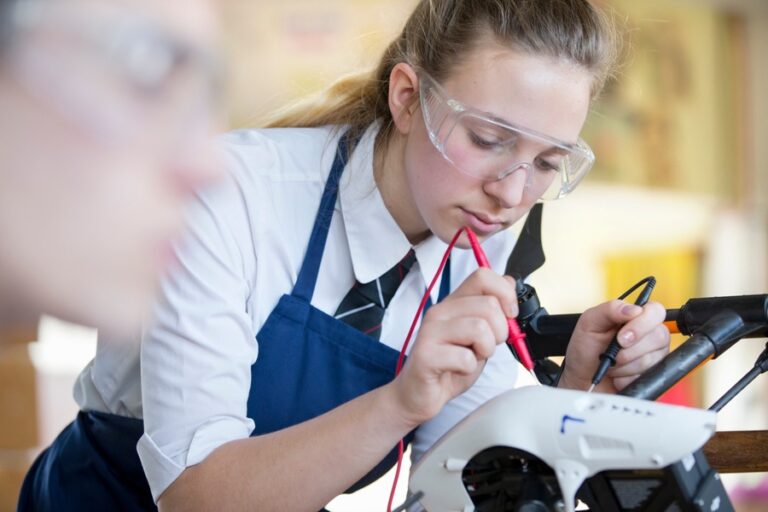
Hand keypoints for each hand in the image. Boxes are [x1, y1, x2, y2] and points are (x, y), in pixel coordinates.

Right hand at [390, 268, 517, 426]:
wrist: (418, 394)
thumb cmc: (449, 366)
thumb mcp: (479, 336)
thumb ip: (492, 311)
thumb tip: (510, 283)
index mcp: (454, 303)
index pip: (483, 276)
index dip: (505, 294)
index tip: (509, 315)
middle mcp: (440, 311)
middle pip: (488, 305)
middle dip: (500, 332)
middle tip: (485, 347)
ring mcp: (430, 331)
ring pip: (479, 328)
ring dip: (485, 350)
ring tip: (472, 357)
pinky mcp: (426, 354)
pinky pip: (465, 357)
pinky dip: (469, 368)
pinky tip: (457, 369)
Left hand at [559, 299, 669, 392]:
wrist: (582, 377)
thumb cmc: (587, 347)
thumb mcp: (590, 322)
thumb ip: (610, 310)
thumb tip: (633, 309)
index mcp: (637, 317)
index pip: (656, 311)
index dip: (642, 325)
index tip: (621, 338)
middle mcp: (650, 334)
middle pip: (658, 336)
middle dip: (629, 350)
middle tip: (613, 355)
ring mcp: (655, 355)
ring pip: (651, 359)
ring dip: (624, 366)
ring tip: (611, 365)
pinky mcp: (653, 375)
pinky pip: (647, 377)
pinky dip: (626, 378)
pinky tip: (617, 376)